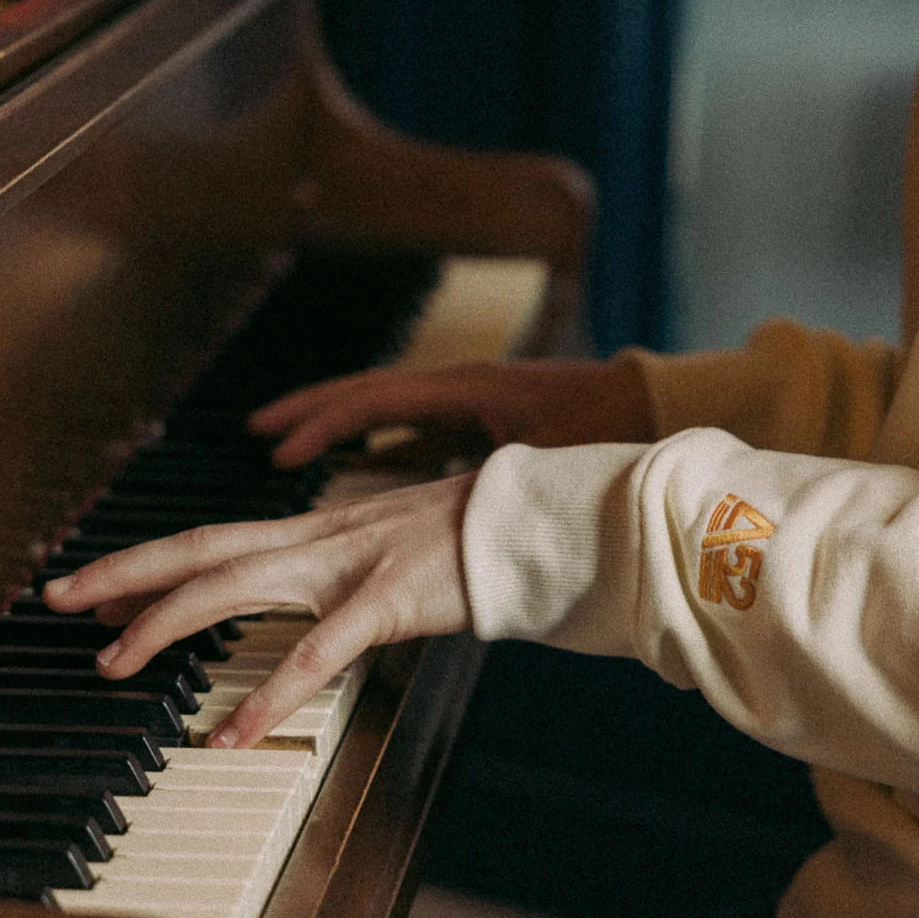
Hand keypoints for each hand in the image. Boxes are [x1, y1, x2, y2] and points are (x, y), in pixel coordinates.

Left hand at [42, 474, 474, 749]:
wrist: (548, 522)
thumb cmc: (486, 546)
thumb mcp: (404, 556)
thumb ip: (357, 579)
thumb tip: (331, 611)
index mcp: (325, 530)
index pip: (215, 539)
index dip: (150, 559)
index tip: (92, 582)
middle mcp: (324, 537)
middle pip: (201, 547)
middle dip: (122, 572)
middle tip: (57, 598)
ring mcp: (352, 563)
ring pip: (234, 585)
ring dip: (164, 622)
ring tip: (112, 662)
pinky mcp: (388, 599)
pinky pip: (314, 654)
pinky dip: (266, 695)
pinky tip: (229, 734)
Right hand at [248, 354, 651, 468]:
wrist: (660, 408)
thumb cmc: (614, 433)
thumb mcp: (554, 464)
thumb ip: (506, 489)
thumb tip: (470, 528)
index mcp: (469, 390)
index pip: (377, 399)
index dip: (324, 425)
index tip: (279, 450)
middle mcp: (462, 389)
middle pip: (368, 395)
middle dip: (310, 412)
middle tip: (258, 432)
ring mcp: (473, 404)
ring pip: (389, 412)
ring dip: (340, 428)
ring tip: (289, 449)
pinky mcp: (487, 423)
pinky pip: (418, 430)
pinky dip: (383, 446)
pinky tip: (363, 470)